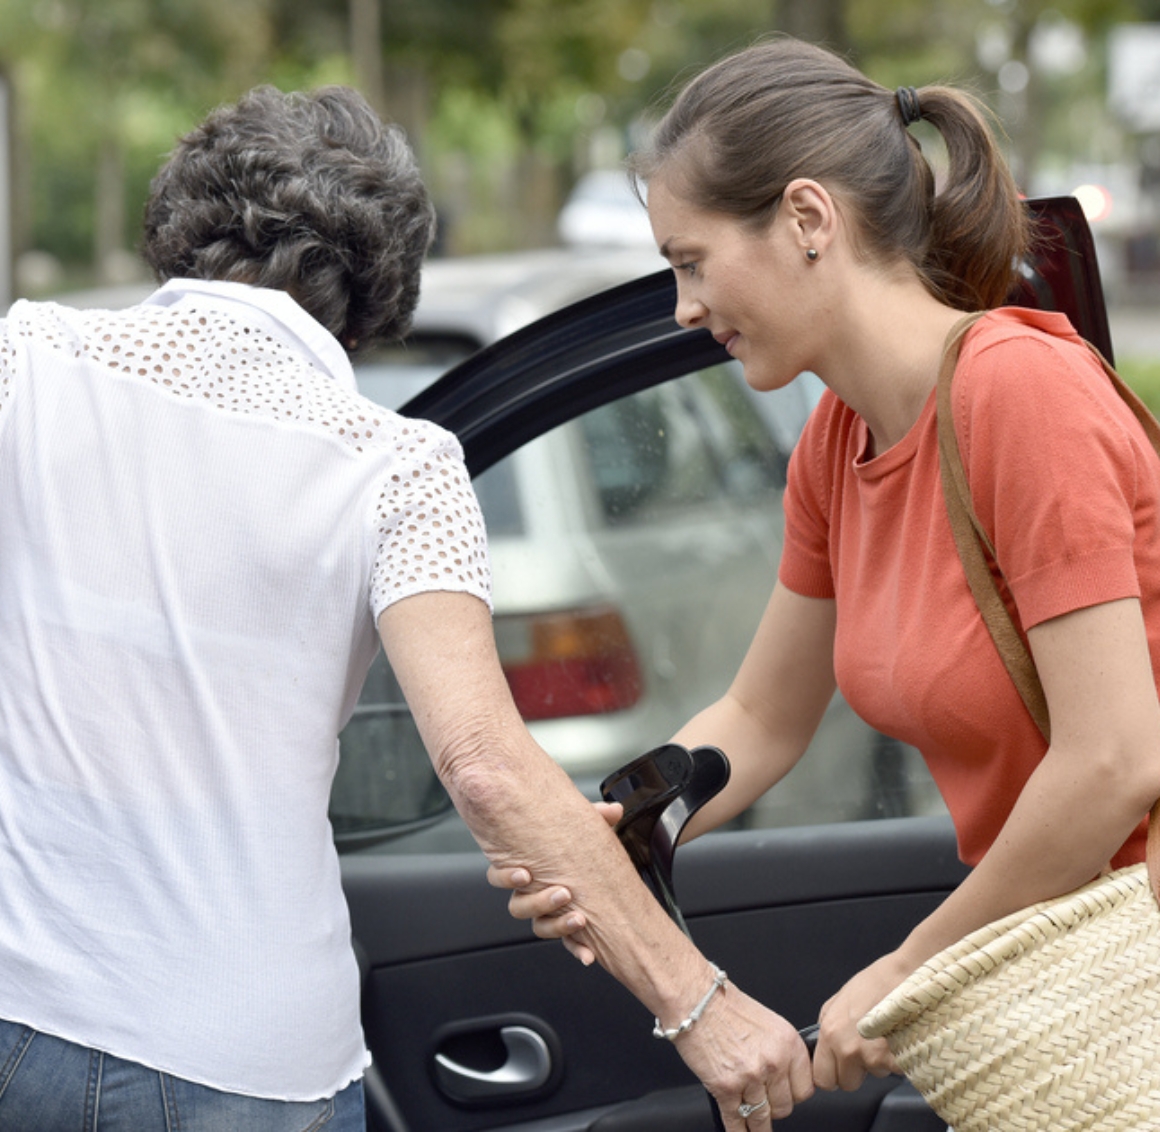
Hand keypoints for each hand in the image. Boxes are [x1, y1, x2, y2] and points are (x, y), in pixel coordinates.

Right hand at [486, 801, 621, 964]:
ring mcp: (547, 916)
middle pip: (519, 906)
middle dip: (539, 900)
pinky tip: (588, 954)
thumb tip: (614, 809)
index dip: (507, 877)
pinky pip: (566, 945)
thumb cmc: (580, 852)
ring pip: (540, 926)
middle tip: (562, 892)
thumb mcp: (585, 833)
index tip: (525, 874)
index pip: (500, 876)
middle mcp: (531, 896)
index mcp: (527, 869)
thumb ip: (595, 818)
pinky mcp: (565, 932)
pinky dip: (577, 950)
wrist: (602, 887)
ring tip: (579, 918)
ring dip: (558, 925)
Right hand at [675, 981, 813, 1129]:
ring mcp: (750, 1077)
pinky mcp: (726, 1088)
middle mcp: (773, 1062)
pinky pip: (736, 1121)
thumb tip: (782, 1076)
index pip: (805, 1088)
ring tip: (756, 1127)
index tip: (787, 1095)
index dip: (794, 1093)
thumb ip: (779, 1050)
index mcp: (788, 1043)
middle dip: (774, 1106)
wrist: (694, 997)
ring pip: (762, 1117)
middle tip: (765, 1102)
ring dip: (758, 1124)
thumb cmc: (725, 1004)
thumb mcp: (767, 1022)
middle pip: (784, 1107)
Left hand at [812, 952, 906, 1090]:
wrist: (906, 975)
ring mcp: (873, 1057)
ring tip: (885, 1036)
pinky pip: (894, 1073)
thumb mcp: (839, 998)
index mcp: (830, 1033)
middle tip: (866, 1049)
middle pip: (847, 1083)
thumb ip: (827, 1023)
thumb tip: (822, 1044)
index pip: (822, 1078)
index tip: (839, 1068)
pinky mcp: (896, 1062)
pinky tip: (899, 1040)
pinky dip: (898, 1061)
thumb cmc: (876, 981)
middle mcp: (848, 1049)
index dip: (832, 1074)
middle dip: (857, 1071)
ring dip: (879, 1063)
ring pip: (874, 1076)